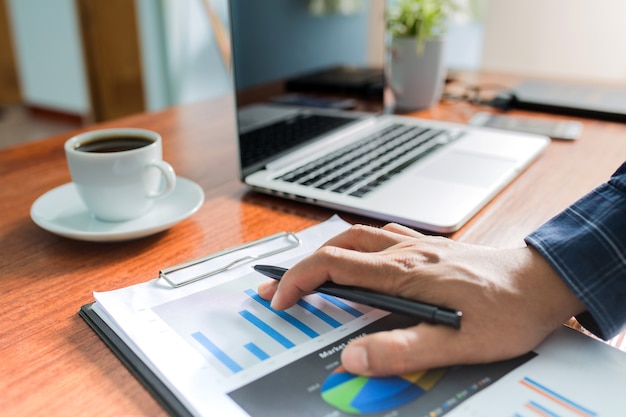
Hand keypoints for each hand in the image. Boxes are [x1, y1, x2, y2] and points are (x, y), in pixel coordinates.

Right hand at [258, 223, 584, 375]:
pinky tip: (362, 254)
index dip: (299, 281)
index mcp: (403, 274)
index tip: (282, 300)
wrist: (543, 281)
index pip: (333, 266)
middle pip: (337, 246)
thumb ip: (402, 349)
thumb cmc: (507, 310)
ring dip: (326, 251)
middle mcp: (405, 253)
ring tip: (310, 271)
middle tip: (281, 287)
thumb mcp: (457, 344)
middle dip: (301, 266)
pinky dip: (358, 242)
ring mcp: (418, 246)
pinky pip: (383, 234)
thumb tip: (353, 357)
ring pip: (358, 236)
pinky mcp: (431, 248)